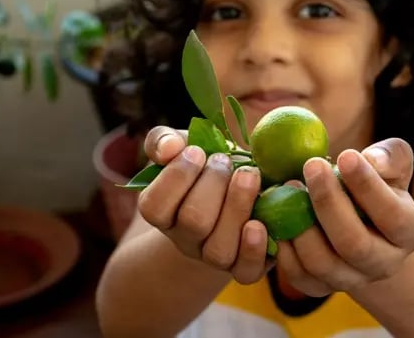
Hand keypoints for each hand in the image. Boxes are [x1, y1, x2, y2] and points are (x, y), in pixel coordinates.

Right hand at [137, 126, 271, 283]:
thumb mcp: (183, 147)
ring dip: (237, 206)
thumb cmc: (206, 167)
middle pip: (193, 222)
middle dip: (213, 184)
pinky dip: (254, 248)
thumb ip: (164, 141)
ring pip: (219, 249)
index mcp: (164, 213)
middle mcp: (186, 240)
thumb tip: (168, 148)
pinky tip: (260, 222)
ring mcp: (215, 257)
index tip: (197, 151)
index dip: (176, 176)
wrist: (238, 193)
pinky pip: (246, 271)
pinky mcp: (244, 266)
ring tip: (250, 175)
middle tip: (226, 160)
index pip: (154, 206)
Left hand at [277, 138, 413, 296]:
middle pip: (354, 244)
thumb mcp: (392, 165)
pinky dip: (285, 248)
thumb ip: (391, 156)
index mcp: (409, 233)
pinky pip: (299, 276)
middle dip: (328, 203)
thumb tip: (372, 161)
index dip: (368, 187)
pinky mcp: (321, 287)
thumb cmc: (378, 184)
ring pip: (322, 264)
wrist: (362, 223)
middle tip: (311, 165)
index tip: (345, 156)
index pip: (393, 216)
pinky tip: (278, 216)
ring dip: (301, 225)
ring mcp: (352, 279)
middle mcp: (384, 263)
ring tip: (290, 186)